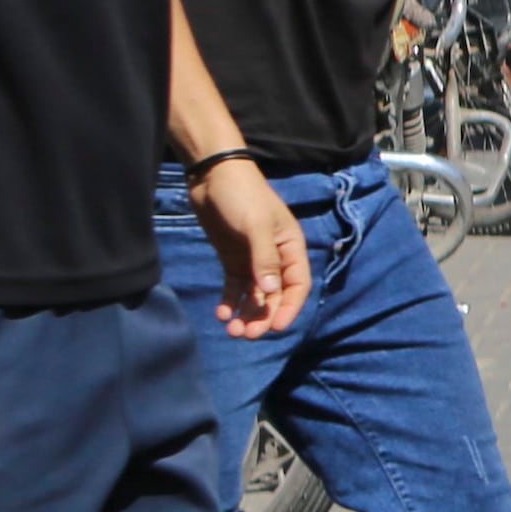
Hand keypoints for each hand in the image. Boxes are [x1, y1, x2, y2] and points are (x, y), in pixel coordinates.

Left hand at [189, 155, 308, 339]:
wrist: (213, 176)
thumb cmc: (242, 196)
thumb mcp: (256, 225)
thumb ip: (264, 258)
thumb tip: (271, 291)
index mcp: (290, 247)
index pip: (297, 284)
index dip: (289, 307)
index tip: (276, 328)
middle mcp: (275, 257)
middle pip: (274, 295)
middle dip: (263, 316)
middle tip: (247, 334)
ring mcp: (253, 260)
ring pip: (254, 295)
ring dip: (246, 314)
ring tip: (232, 330)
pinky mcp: (233, 260)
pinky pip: (235, 288)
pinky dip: (230, 302)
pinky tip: (221, 314)